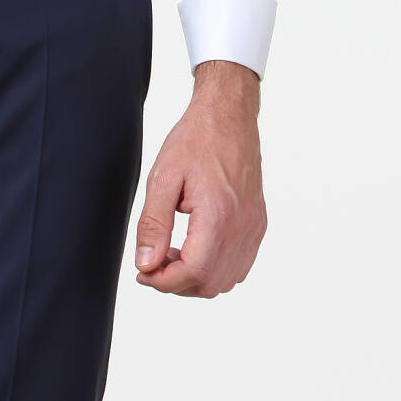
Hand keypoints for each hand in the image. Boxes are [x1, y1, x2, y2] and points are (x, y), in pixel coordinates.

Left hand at [132, 59, 266, 296]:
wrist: (229, 116)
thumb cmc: (196, 139)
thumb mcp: (163, 177)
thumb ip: (153, 224)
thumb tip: (146, 264)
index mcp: (218, 214)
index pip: (193, 272)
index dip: (164, 282)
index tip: (142, 272)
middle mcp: (242, 227)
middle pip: (209, 284)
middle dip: (176, 282)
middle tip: (152, 261)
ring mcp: (253, 228)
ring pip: (225, 280)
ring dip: (195, 278)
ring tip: (171, 252)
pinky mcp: (257, 225)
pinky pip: (238, 265)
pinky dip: (214, 268)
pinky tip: (194, 247)